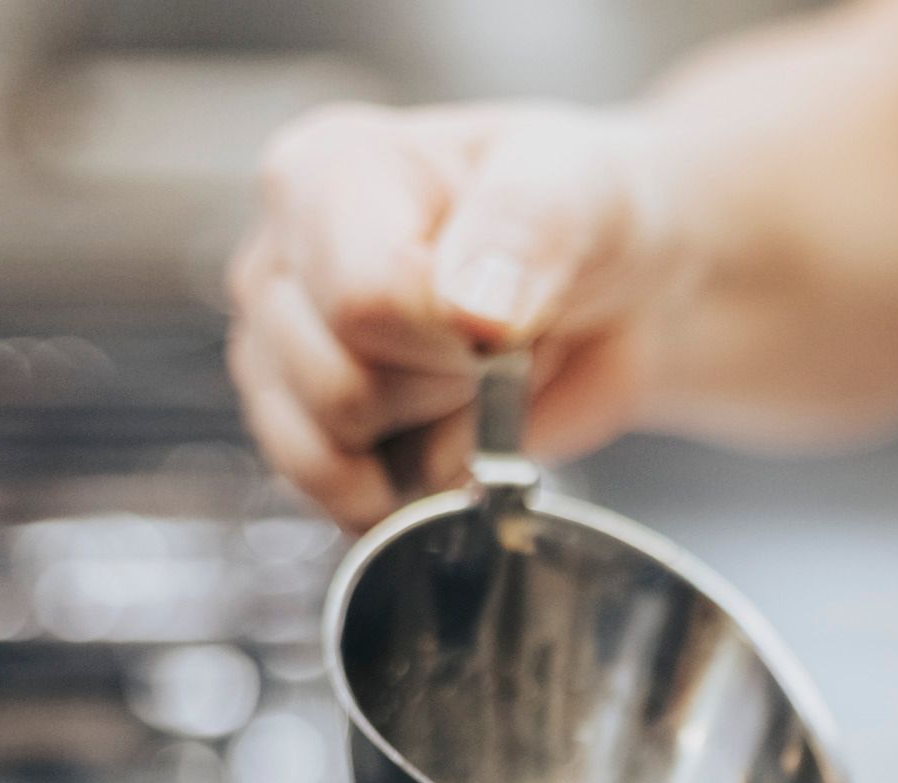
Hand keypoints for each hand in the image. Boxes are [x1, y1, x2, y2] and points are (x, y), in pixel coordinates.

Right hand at [227, 101, 679, 529]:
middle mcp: (282, 256)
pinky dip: (403, 493)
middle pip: (343, 390)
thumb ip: (524, 232)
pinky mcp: (301, 423)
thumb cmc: (583, 218)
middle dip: (448, 392)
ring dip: (432, 442)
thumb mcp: (577, 192)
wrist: (617, 288)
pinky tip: (450, 445)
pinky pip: (327, 494)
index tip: (506, 325)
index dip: (450, 344)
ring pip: (329, 453)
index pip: (362, 303)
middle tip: (501, 345)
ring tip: (476, 380)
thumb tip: (471, 311)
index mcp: (327, 172)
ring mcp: (280, 345)